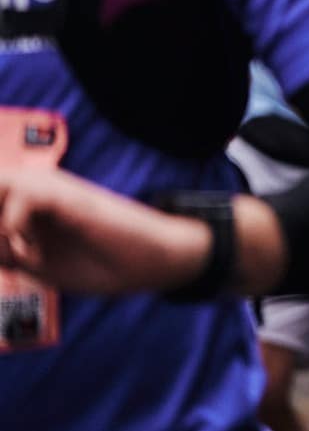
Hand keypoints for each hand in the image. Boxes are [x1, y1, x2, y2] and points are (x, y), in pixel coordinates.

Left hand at [0, 167, 210, 294]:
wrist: (155, 262)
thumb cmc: (104, 264)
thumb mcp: (40, 267)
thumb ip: (7, 254)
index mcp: (32, 203)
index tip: (2, 258)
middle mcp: (42, 190)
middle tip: (5, 251)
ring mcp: (59, 191)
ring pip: (3, 180)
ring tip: (14, 250)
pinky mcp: (77, 199)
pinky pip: (30, 194)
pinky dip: (16, 224)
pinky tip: (31, 251)